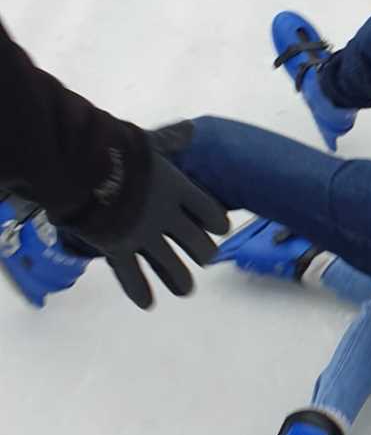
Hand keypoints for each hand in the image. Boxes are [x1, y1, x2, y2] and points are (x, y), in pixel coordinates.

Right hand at [76, 148, 228, 309]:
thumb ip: (169, 141)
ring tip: (185, 289)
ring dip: (180, 281)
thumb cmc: (115, 149)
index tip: (220, 229)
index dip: (217, 222)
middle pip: (197, 243)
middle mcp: (166, 216)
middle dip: (204, 253)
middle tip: (205, 257)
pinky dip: (139, 291)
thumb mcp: (149, 144)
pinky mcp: (118, 249)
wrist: (86, 165)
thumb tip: (187, 130)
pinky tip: (148, 303)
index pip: (209, 211)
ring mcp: (143, 235)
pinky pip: (132, 277)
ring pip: (172, 268)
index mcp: (177, 189)